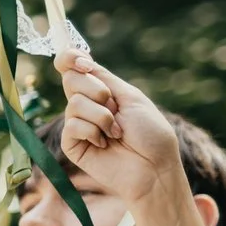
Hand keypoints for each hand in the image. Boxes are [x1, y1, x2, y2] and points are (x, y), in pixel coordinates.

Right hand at [57, 54, 181, 210]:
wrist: (155, 167)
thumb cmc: (151, 133)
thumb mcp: (130, 96)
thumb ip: (103, 77)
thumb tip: (79, 59)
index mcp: (100, 91)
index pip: (72, 67)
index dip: (70, 58)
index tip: (83, 62)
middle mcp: (86, 105)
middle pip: (70, 80)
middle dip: (96, 90)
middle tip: (114, 107)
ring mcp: (78, 125)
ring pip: (74, 103)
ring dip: (102, 116)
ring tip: (117, 133)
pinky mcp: (72, 145)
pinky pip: (72, 126)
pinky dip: (93, 132)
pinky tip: (105, 144)